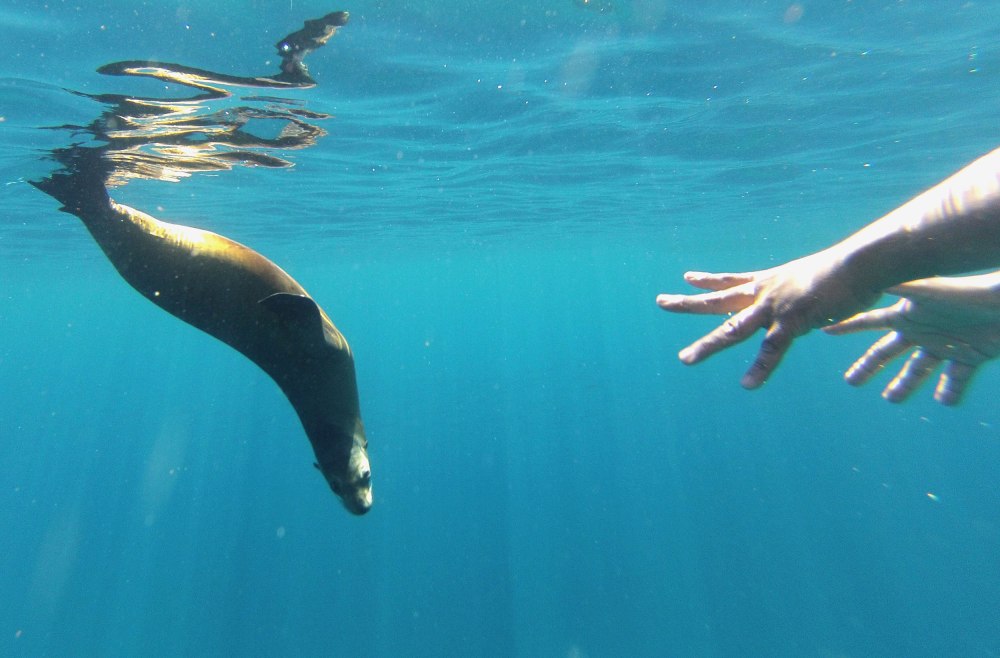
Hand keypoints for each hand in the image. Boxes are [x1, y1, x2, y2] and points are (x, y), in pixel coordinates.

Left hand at [656, 250, 879, 387]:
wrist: (863, 261)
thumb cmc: (852, 267)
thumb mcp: (821, 277)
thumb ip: (813, 291)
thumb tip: (820, 302)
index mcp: (771, 281)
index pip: (732, 280)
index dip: (709, 280)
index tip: (687, 278)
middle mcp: (766, 292)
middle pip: (718, 300)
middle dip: (687, 303)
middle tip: (660, 301)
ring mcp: (776, 307)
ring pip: (733, 329)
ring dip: (708, 346)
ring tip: (685, 360)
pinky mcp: (795, 322)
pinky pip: (772, 350)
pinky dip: (760, 369)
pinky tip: (747, 385)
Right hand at [824, 275, 999, 404]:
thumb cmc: (963, 293)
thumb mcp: (923, 290)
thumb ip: (893, 284)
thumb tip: (859, 273)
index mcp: (906, 316)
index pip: (869, 323)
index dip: (847, 327)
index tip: (826, 330)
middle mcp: (921, 331)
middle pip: (887, 353)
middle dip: (868, 367)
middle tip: (851, 382)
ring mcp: (944, 345)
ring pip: (918, 370)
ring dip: (904, 385)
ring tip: (891, 399)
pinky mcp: (969, 357)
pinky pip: (956, 380)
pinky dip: (951, 392)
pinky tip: (944, 401)